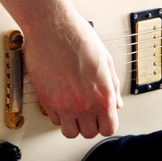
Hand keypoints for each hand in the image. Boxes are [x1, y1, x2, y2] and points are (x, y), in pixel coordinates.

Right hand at [21, 12, 121, 139]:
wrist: (52, 27)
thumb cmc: (78, 37)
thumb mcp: (105, 60)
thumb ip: (113, 86)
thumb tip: (116, 103)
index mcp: (102, 95)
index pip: (108, 128)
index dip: (106, 124)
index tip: (104, 118)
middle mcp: (83, 104)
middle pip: (88, 133)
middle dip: (90, 124)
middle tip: (89, 112)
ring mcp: (62, 104)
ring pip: (69, 132)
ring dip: (72, 123)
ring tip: (74, 110)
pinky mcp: (45, 100)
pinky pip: (53, 119)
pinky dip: (58, 114)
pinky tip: (62, 100)